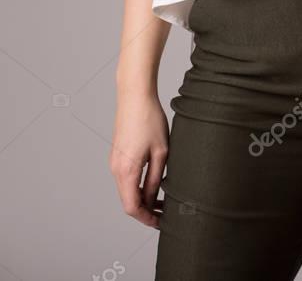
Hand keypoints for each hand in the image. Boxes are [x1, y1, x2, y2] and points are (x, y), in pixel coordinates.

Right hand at [110, 91, 168, 227]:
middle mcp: (116, 169)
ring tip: (166, 200)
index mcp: (126, 171)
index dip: (147, 218)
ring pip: (128, 190)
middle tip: (168, 214)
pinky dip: (140, 186)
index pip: (132, 207)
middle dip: (148, 211)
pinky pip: (128, 178)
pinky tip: (156, 184)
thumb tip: (154, 199)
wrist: (134, 96)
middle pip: (129, 201)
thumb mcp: (161, 152)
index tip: (162, 223)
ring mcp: (115, 162)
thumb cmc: (150, 120)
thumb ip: (156, 178)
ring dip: (145, 198)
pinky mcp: (119, 155)